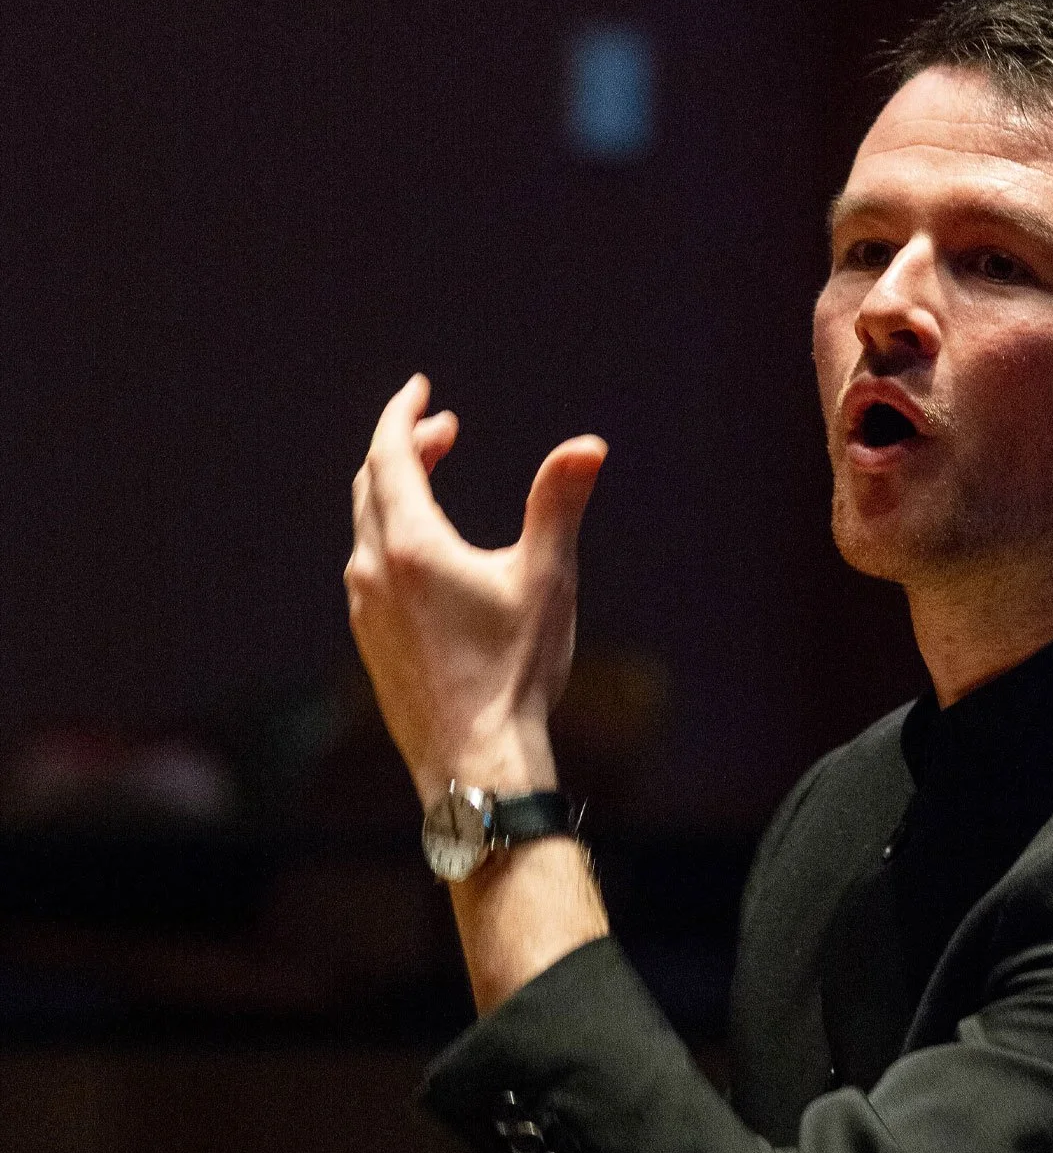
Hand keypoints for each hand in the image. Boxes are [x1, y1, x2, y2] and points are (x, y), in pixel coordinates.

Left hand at [345, 375, 606, 806]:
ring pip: (366, 530)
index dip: (403, 413)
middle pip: (371, 486)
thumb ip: (559, 505)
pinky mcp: (371, 646)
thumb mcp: (547, 581)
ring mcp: (365, 612)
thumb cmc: (515, 674)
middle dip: (403, 448)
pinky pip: (369, 571)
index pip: (389, 454)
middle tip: (443, 431)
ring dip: (395, 496)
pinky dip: (390, 540)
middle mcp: (373, 572)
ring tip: (433, 487)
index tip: (420, 388)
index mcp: (411, 546)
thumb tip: (588, 445)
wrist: (477, 764)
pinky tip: (425, 561)